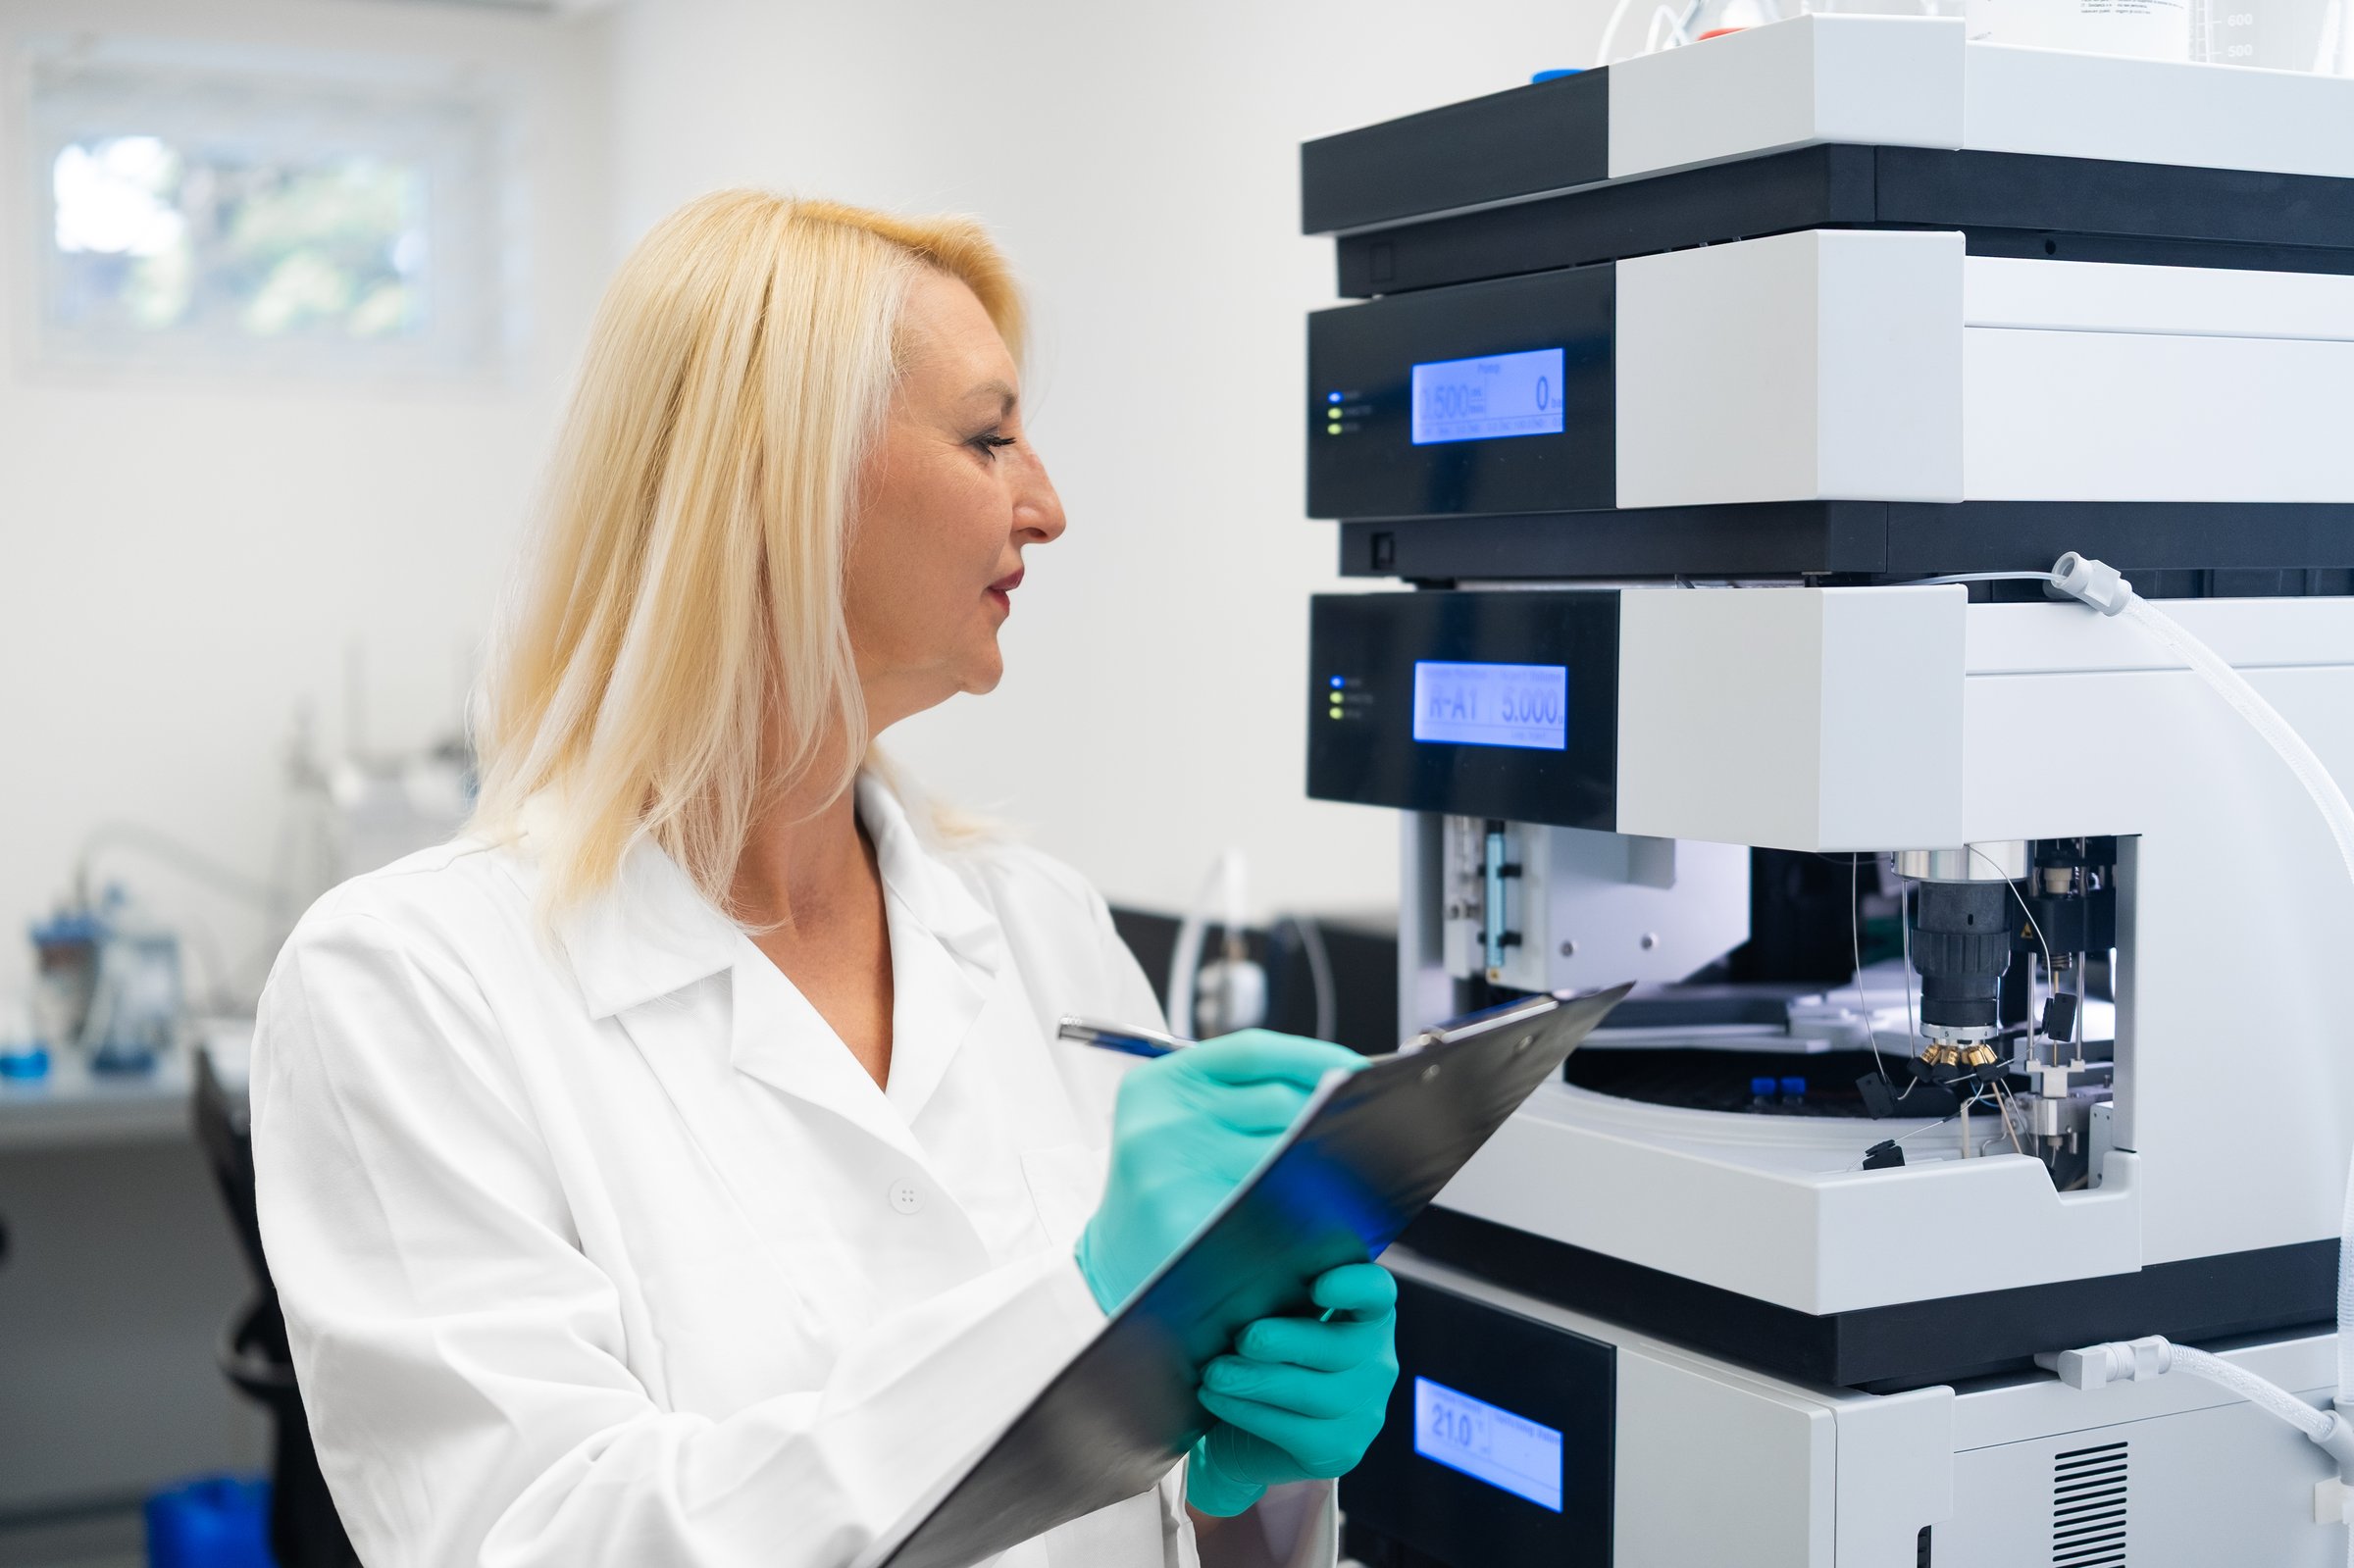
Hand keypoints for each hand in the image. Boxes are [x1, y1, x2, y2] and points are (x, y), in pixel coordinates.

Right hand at [1075, 1030, 1363, 1313]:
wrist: (1113, 1262)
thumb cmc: (1163, 1185)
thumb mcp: (1177, 1120)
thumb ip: (1239, 1093)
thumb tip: (1338, 1080)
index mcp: (1158, 1084)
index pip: (1254, 1050)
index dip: (1316, 1056)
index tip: (1357, 1071)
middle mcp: (1160, 1122)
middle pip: (1278, 1101)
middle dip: (1327, 1114)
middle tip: (1360, 1126)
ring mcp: (1170, 1175)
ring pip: (1284, 1153)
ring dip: (1323, 1160)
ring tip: (1341, 1166)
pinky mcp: (1187, 1224)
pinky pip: (1273, 1204)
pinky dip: (1306, 1203)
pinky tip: (1318, 1206)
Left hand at [1184, 1263, 1399, 1517]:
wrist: (1250, 1434)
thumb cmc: (1265, 1358)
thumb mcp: (1274, 1317)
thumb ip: (1273, 1294)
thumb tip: (1232, 1275)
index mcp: (1367, 1314)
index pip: (1376, 1291)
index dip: (1355, 1286)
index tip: (1318, 1286)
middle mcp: (1377, 1362)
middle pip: (1342, 1347)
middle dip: (1288, 1343)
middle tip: (1243, 1339)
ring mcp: (1365, 1412)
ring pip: (1317, 1395)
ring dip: (1259, 1381)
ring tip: (1215, 1374)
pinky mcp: (1340, 1451)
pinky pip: (1296, 1431)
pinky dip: (1249, 1412)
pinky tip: (1215, 1398)